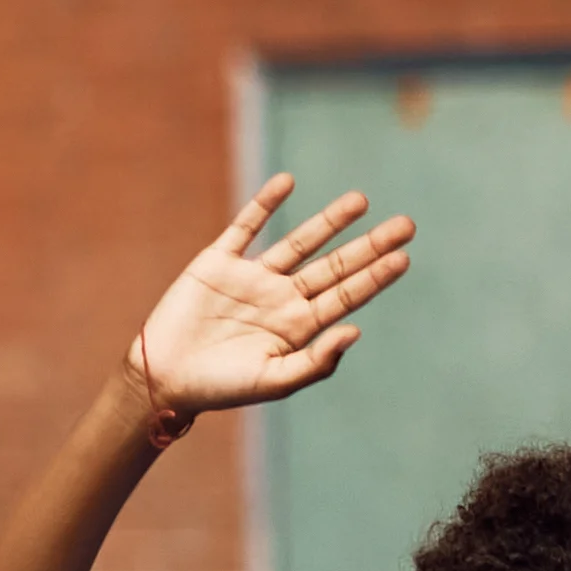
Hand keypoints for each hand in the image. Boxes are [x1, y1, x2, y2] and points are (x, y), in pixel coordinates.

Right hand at [128, 179, 413, 418]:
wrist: (164, 377)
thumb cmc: (221, 387)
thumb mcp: (275, 381)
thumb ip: (316, 361)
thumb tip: (355, 330)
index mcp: (299, 326)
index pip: (347, 295)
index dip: (375, 277)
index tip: (403, 258)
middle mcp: (281, 297)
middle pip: (335, 265)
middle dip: (370, 245)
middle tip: (407, 224)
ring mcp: (251, 278)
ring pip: (298, 242)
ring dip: (329, 221)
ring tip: (361, 200)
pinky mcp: (217, 263)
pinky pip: (245, 228)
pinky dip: (265, 205)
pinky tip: (287, 183)